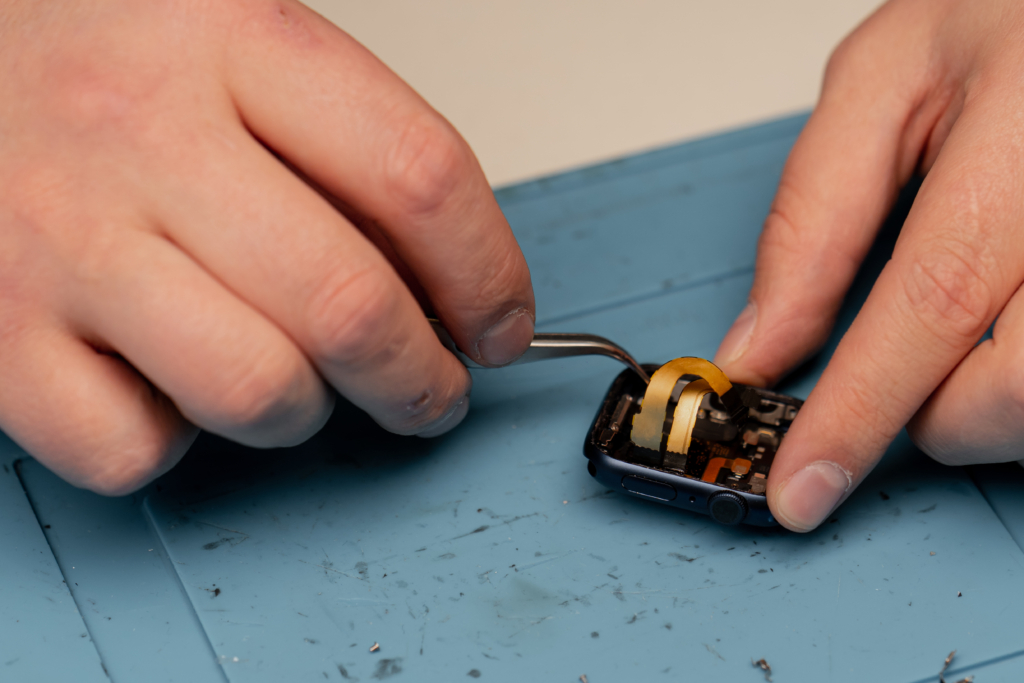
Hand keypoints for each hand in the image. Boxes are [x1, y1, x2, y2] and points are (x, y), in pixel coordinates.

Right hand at [0, 0, 533, 493]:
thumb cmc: (109, 63)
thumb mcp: (244, 54)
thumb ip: (351, 156)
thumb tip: (451, 285)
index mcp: (231, 41)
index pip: (420, 176)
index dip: (488, 275)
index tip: (500, 324)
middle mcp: (142, 138)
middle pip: (349, 306)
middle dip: (422, 380)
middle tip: (432, 389)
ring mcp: (61, 239)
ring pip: (255, 391)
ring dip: (309, 414)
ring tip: (304, 387)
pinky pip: (130, 449)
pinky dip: (175, 444)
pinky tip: (172, 388)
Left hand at [713, 0, 1023, 530]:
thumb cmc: (1003, 18)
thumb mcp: (882, 83)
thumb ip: (813, 218)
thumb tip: (760, 347)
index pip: (932, 299)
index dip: (858, 411)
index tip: (801, 488)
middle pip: (1022, 379)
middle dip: (943, 420)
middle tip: (907, 385)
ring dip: (995, 410)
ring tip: (965, 348)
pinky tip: (1006, 339)